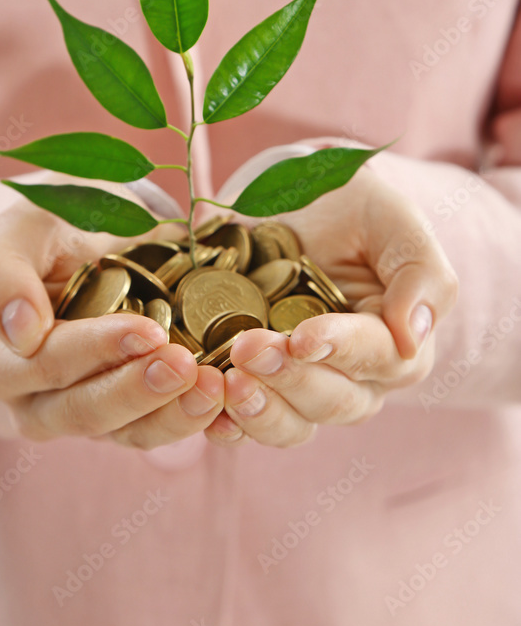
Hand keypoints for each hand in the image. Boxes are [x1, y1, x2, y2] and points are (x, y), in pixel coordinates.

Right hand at [0, 197, 223, 446]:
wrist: (92, 238)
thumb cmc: (49, 229)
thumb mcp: (17, 231)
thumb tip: (22, 332)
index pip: (44, 363)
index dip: (96, 350)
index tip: (148, 330)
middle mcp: (36, 401)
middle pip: (84, 411)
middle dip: (138, 390)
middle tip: (185, 364)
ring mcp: (87, 414)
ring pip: (126, 432)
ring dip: (173, 414)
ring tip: (213, 385)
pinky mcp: (131, 418)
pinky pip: (160, 431)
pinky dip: (195, 418)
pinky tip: (226, 398)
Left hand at [204, 166, 458, 447]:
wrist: (291, 201)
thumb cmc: (352, 210)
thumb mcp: (395, 223)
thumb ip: (420, 274)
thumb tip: (414, 335)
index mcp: (396, 343)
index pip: (376, 357)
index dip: (340, 349)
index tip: (303, 336)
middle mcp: (352, 379)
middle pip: (330, 401)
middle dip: (289, 378)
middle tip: (249, 347)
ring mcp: (300, 389)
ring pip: (289, 425)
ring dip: (258, 410)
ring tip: (227, 383)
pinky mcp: (255, 387)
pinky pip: (242, 424)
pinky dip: (223, 422)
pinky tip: (205, 413)